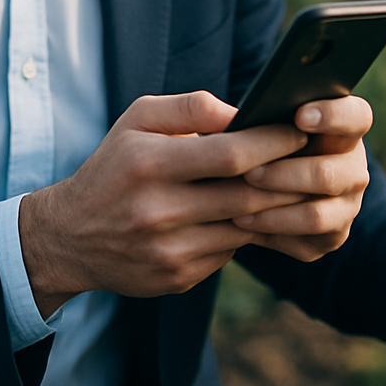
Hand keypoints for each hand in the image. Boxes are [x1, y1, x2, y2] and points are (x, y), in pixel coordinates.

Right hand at [19, 91, 308, 317]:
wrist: (71, 236)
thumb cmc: (114, 166)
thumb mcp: (137, 120)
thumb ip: (190, 107)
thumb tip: (241, 112)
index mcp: (149, 164)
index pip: (229, 154)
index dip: (273, 141)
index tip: (300, 129)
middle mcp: (158, 210)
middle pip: (246, 196)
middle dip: (287, 176)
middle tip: (313, 158)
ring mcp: (169, 250)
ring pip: (244, 228)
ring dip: (277, 207)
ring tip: (299, 185)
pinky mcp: (177, 278)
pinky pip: (230, 252)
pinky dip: (250, 232)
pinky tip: (261, 214)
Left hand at [232, 94, 373, 261]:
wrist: (272, 184)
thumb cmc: (270, 139)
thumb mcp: (273, 119)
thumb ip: (267, 113)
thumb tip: (240, 121)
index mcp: (347, 129)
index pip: (357, 117)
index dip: (332, 116)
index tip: (299, 116)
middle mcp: (354, 169)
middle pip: (327, 174)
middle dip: (283, 174)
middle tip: (247, 171)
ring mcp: (347, 205)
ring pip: (316, 214)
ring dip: (273, 208)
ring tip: (238, 205)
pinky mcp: (333, 236)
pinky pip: (304, 239)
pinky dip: (270, 230)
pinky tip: (241, 221)